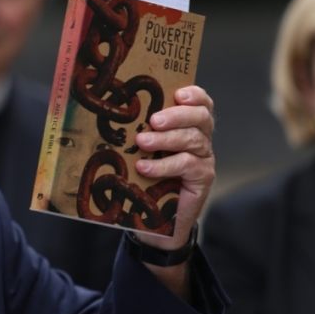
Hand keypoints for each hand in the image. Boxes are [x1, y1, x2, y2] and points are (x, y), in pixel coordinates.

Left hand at [133, 86, 214, 250]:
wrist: (157, 220)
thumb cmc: (146, 180)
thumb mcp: (140, 151)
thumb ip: (138, 132)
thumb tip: (111, 113)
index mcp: (188, 127)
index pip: (201, 103)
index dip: (194, 95)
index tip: (178, 93)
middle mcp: (200, 140)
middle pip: (200, 118)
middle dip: (177, 115)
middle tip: (154, 120)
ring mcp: (204, 159)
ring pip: (193, 139)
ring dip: (166, 139)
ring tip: (142, 142)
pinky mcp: (202, 179)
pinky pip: (187, 165)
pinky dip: (164, 165)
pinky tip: (144, 168)